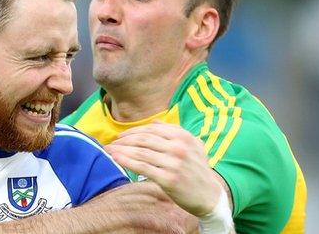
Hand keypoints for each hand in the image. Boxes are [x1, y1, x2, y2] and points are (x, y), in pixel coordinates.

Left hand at [104, 121, 222, 216]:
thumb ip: (173, 132)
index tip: (121, 136)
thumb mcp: (192, 146)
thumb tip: (154, 123)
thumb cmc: (197, 170)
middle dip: (124, 140)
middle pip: (143, 139)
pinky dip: (126, 162)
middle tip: (111, 143)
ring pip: (140, 152)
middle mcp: (178, 147)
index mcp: (183, 136)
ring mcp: (174, 163)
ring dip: (121, 150)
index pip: (151, 130)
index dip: (133, 131)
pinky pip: (142, 167)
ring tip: (109, 150)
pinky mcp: (168, 179)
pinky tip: (116, 159)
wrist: (209, 195)